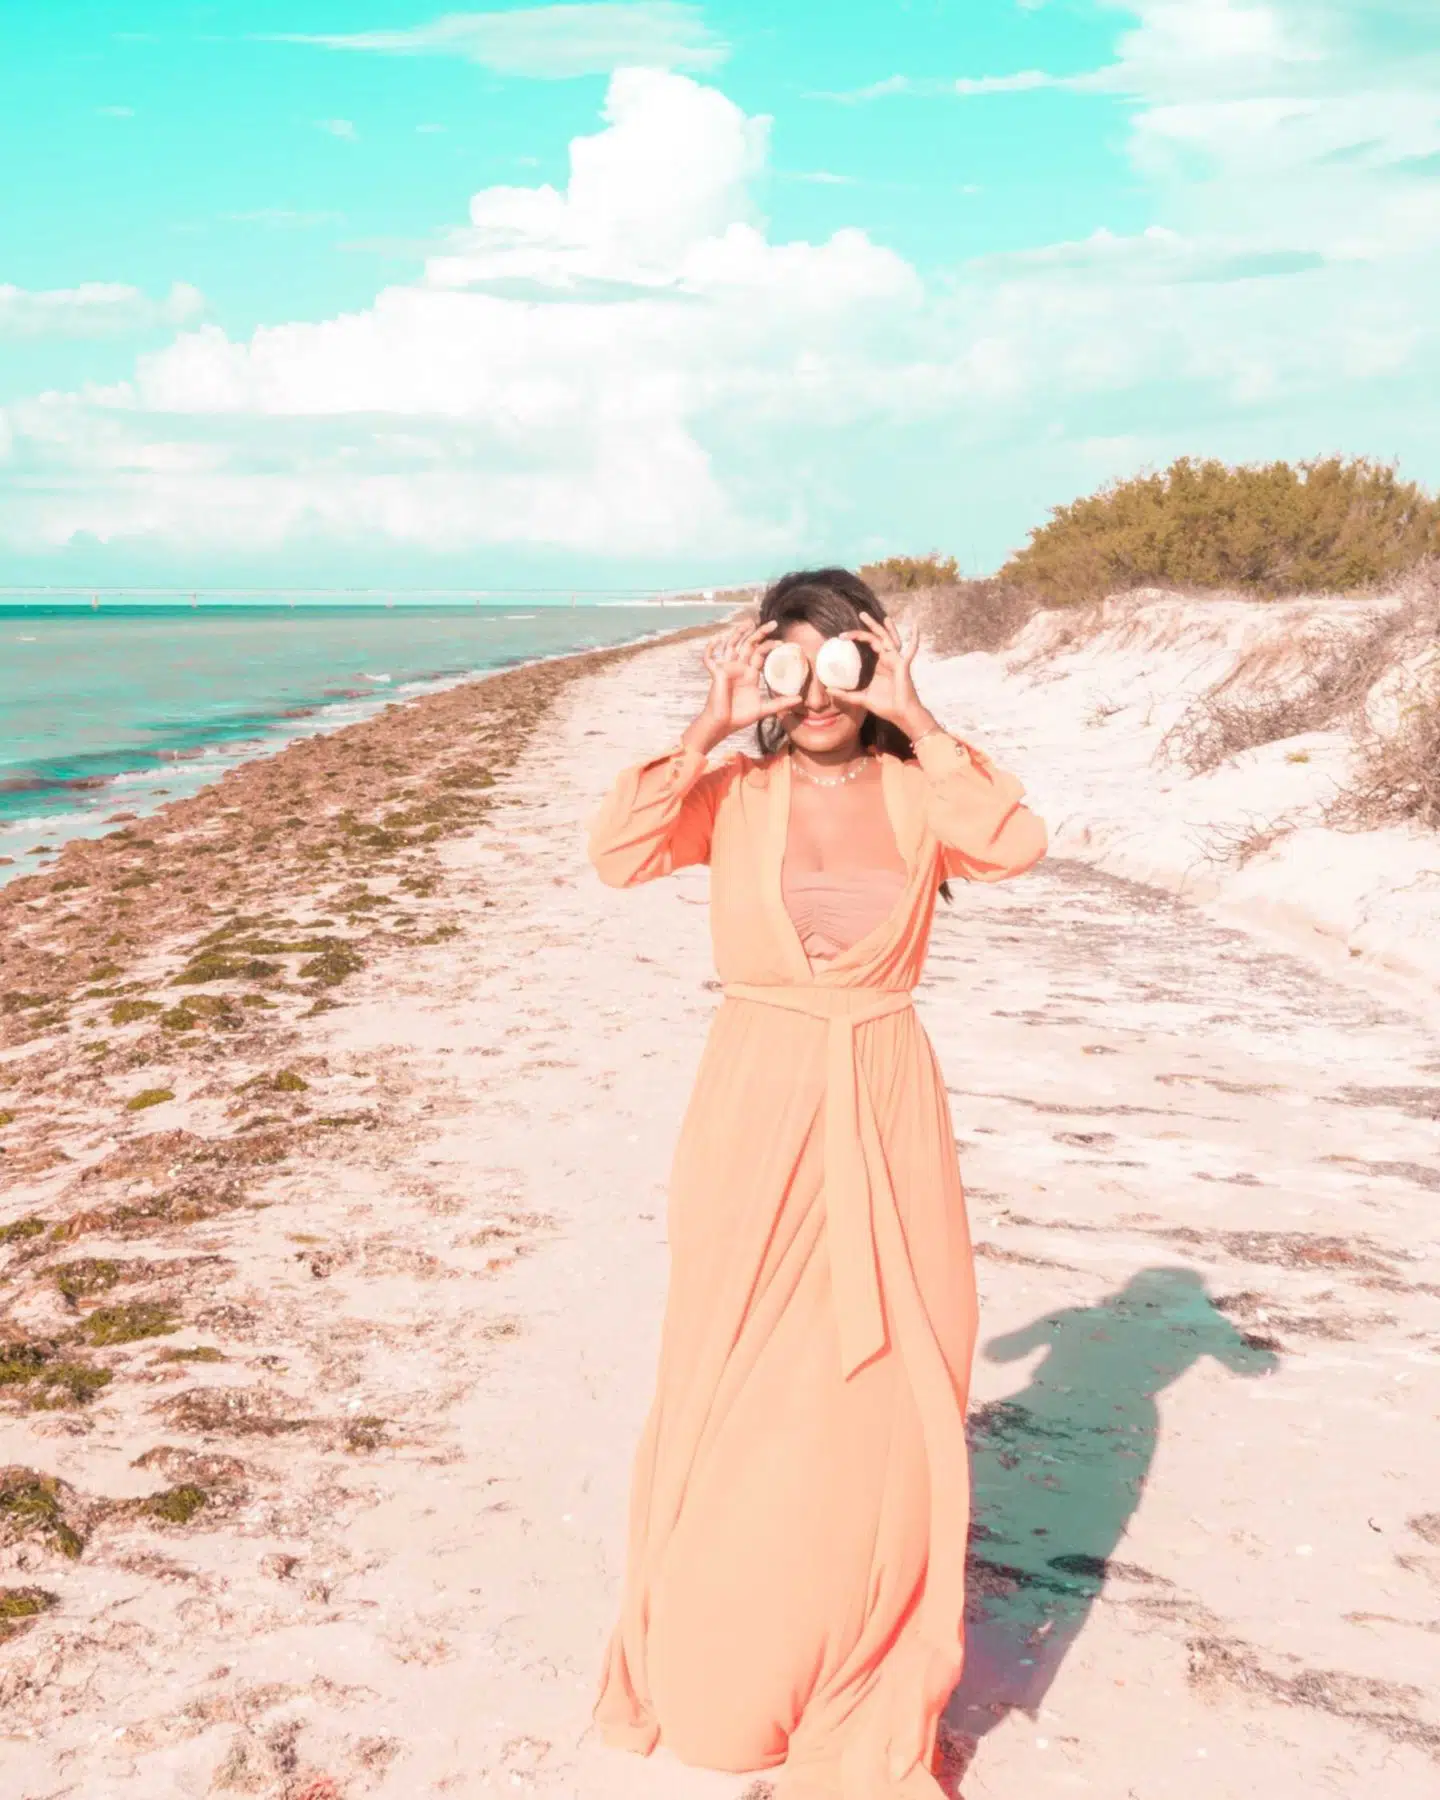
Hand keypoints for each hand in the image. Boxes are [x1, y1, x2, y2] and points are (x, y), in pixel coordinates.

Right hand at [684, 618, 798, 750]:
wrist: (723, 725)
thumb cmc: (740, 717)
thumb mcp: (764, 709)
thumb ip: (780, 703)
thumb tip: (799, 700)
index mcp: (750, 674)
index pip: (760, 653)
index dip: (770, 646)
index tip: (782, 643)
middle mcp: (739, 668)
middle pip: (749, 645)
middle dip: (760, 633)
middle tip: (773, 623)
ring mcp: (727, 669)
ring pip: (732, 645)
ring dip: (739, 633)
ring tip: (748, 622)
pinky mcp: (716, 673)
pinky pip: (709, 659)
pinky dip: (710, 649)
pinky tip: (716, 640)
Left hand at [832, 612, 937, 739]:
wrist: (901, 714)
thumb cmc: (885, 706)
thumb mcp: (861, 699)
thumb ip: (845, 694)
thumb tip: (828, 690)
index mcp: (879, 665)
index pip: (868, 645)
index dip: (856, 638)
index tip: (841, 637)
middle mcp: (887, 659)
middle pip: (877, 637)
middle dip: (869, 625)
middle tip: (860, 614)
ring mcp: (896, 660)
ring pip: (888, 638)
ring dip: (882, 627)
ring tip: (879, 616)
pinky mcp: (903, 665)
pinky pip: (911, 650)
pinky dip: (915, 638)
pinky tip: (916, 626)